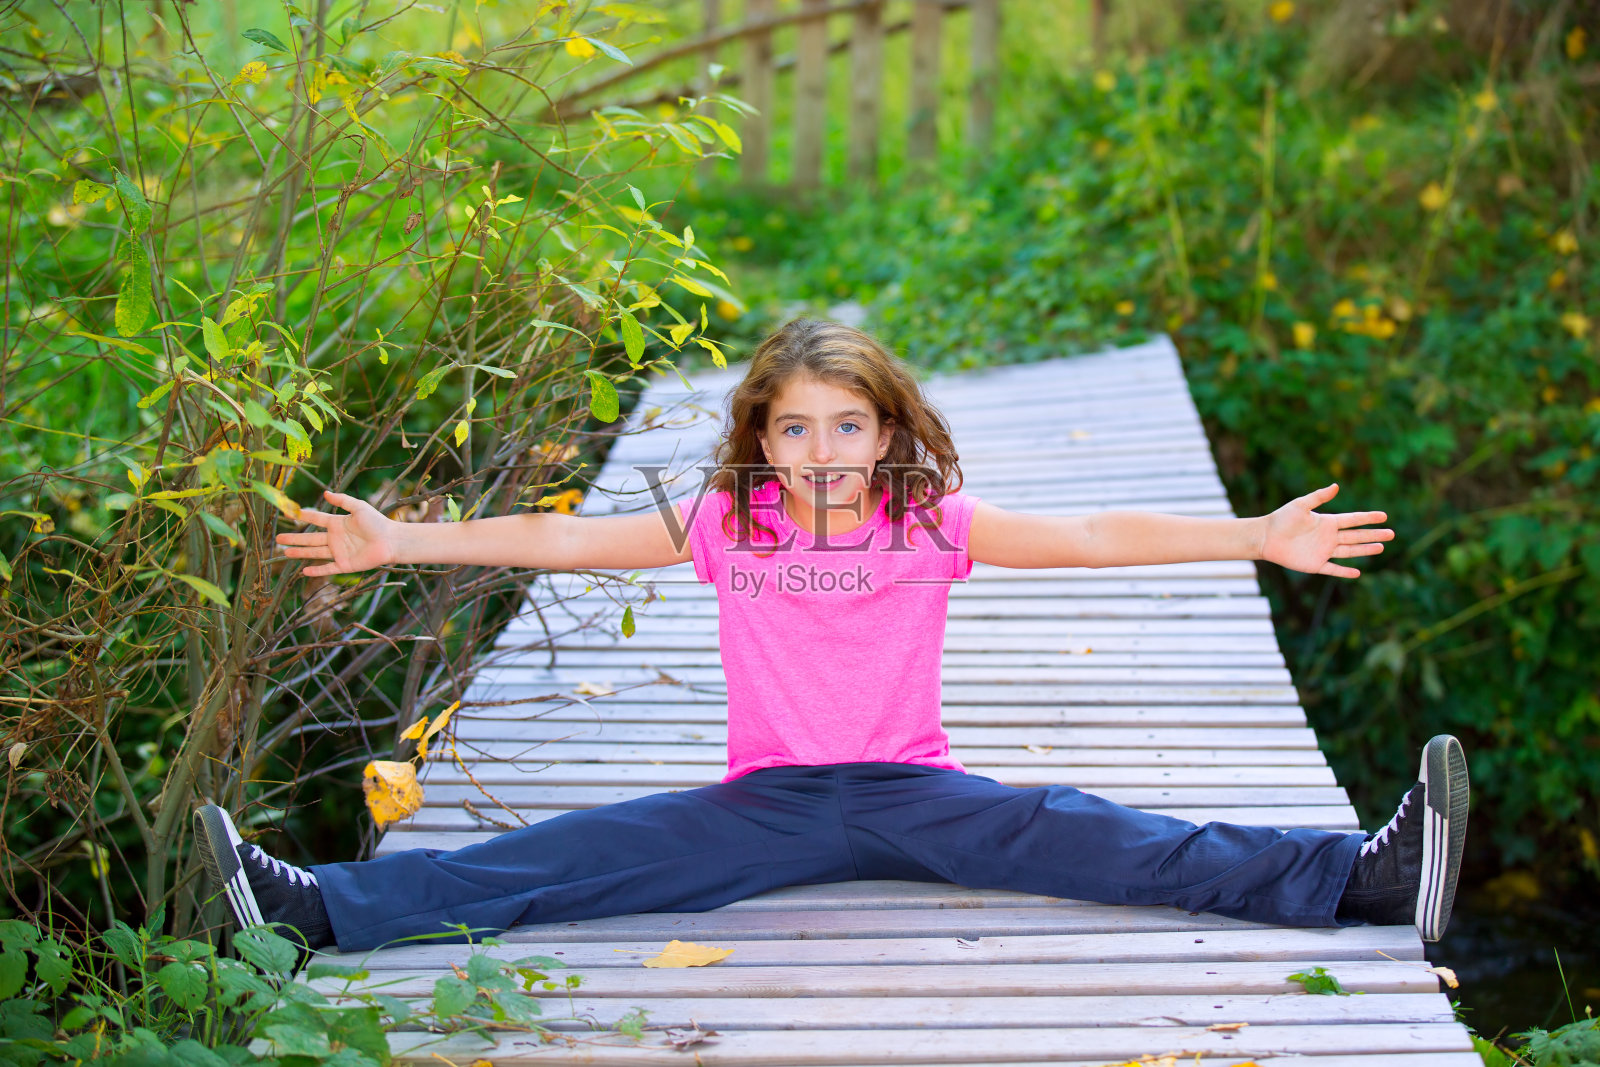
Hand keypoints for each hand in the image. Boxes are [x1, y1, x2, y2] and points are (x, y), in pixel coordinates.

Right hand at [275, 490, 398, 577]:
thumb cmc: (377, 522)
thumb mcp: (359, 507)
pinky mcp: (345, 565)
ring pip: (315, 553)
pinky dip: (316, 570)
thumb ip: (342, 500)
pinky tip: (303, 571)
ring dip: (299, 553)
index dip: (304, 517)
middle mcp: (336, 538)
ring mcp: (339, 552)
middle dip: (294, 538)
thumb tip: (325, 493)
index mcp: (338, 524)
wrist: (391, 541)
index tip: (289, 514)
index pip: (317, 520)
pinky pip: (327, 568)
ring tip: (284, 552)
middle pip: (310, 538)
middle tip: (278, 538)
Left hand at [1259, 483, 1392, 578]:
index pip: (1353, 520)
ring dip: (1365, 550)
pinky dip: (1345, 572)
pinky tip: (1358, 572)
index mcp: (1327, 522)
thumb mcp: (1301, 505)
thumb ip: (1319, 497)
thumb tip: (1336, 485)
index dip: (1368, 518)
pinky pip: (1333, 569)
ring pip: (1349, 551)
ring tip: (1382, 548)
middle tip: (1392, 534)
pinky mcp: (1315, 564)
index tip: (1384, 516)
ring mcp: (1323, 551)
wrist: (1265, 536)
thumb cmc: (1281, 519)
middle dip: (1374, 535)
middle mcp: (1328, 537)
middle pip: (1356, 536)